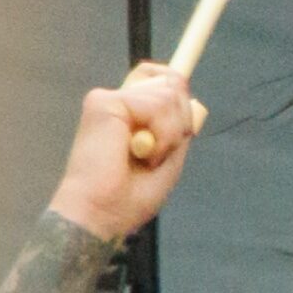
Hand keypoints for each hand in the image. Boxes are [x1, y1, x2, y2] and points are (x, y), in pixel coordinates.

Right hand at [48, 62, 198, 240]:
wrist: (100, 212)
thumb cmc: (128, 197)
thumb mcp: (167, 159)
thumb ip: (178, 128)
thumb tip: (191, 99)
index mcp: (130, 115)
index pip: (161, 79)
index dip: (179, 90)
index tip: (184, 124)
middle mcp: (119, 102)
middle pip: (171, 82)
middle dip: (181, 121)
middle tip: (160, 153)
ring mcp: (109, 99)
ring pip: (169, 94)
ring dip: (170, 134)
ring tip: (148, 158)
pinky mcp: (105, 101)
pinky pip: (158, 103)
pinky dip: (163, 134)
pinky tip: (142, 153)